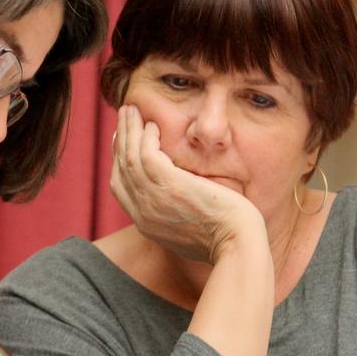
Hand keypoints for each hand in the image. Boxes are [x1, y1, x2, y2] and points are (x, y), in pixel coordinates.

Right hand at [110, 105, 263, 263]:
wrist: (237, 246)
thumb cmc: (225, 240)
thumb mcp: (189, 231)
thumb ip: (175, 214)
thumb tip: (178, 202)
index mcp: (145, 222)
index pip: (120, 186)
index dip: (119, 159)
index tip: (124, 140)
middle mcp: (142, 211)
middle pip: (121, 168)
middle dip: (120, 138)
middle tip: (124, 116)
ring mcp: (153, 198)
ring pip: (129, 156)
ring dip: (128, 129)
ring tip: (131, 109)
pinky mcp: (169, 185)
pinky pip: (147, 153)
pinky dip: (145, 137)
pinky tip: (152, 125)